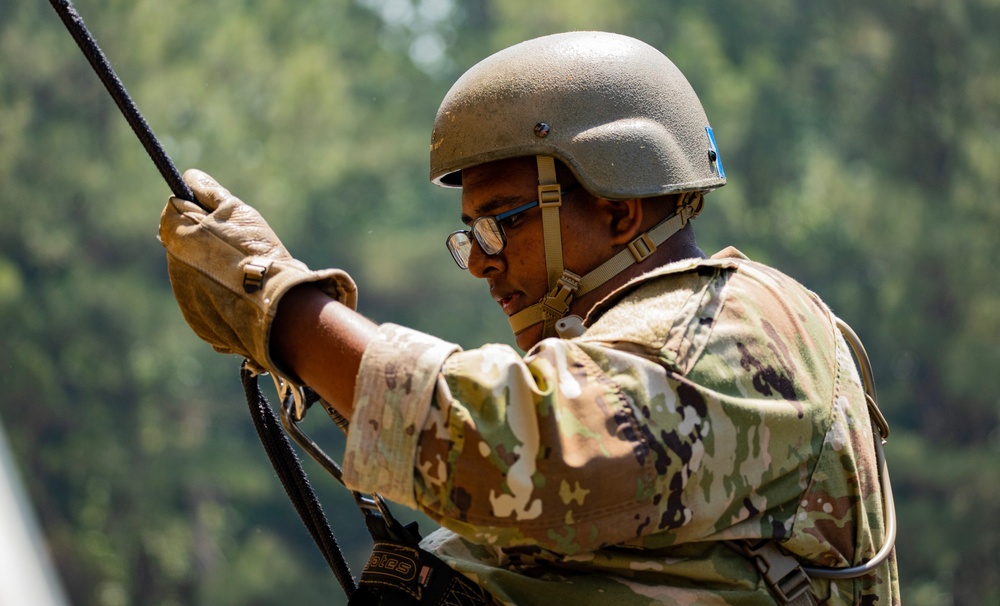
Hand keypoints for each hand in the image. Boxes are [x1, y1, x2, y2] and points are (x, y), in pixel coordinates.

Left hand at [159, 169, 356, 376]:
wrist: (274, 302)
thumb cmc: (256, 250)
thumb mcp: (236, 210)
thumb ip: (209, 191)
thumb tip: (190, 177)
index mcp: (177, 234)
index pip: (175, 209)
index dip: (197, 208)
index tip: (218, 216)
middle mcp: (173, 265)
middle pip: (185, 242)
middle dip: (205, 240)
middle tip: (236, 245)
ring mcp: (184, 294)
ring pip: (196, 271)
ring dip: (213, 267)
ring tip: (244, 271)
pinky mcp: (197, 319)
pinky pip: (207, 298)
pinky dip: (220, 293)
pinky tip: (242, 292)